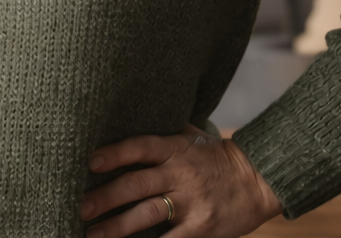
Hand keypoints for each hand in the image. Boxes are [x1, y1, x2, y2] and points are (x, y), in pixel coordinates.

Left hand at [80, 124, 281, 237]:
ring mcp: (191, 202)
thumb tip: (131, 114)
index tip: (90, 162)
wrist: (259, 179)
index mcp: (175, 149)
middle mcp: (180, 174)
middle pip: (137, 184)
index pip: (139, 147)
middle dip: (105, 197)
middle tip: (81, 207)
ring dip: (117, 227)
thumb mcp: (192, 137)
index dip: (114, 154)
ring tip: (93, 234)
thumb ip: (164, 132)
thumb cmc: (218, 157)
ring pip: (148, 214)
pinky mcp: (201, 227)